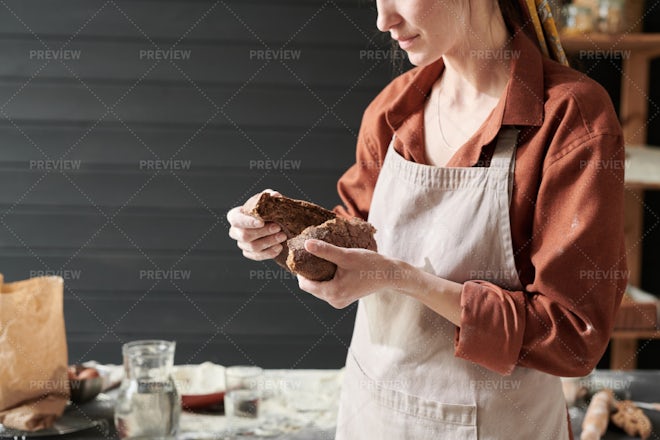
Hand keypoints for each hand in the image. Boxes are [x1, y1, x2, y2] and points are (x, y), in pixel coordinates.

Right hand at [227, 190, 287, 260]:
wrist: (272, 224)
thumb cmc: (266, 211)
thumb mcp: (267, 201)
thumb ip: (271, 197)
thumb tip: (275, 196)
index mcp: (235, 216)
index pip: (235, 219)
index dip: (247, 222)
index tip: (262, 222)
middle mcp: (235, 231)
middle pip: (245, 235)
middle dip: (263, 232)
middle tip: (278, 227)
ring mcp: (242, 244)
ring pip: (252, 247)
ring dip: (269, 242)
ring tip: (282, 236)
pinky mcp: (249, 254)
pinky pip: (257, 256)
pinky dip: (269, 253)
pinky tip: (279, 247)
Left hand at [297, 239, 411, 308]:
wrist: (389, 275)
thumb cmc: (369, 264)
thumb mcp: (346, 255)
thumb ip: (325, 251)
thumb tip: (306, 244)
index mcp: (332, 292)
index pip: (305, 284)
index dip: (300, 271)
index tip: (301, 256)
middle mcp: (334, 301)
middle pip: (311, 287)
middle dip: (309, 272)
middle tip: (310, 255)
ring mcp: (340, 301)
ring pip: (320, 288)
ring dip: (319, 275)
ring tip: (321, 259)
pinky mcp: (345, 298)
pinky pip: (329, 289)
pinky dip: (327, 279)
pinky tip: (331, 267)